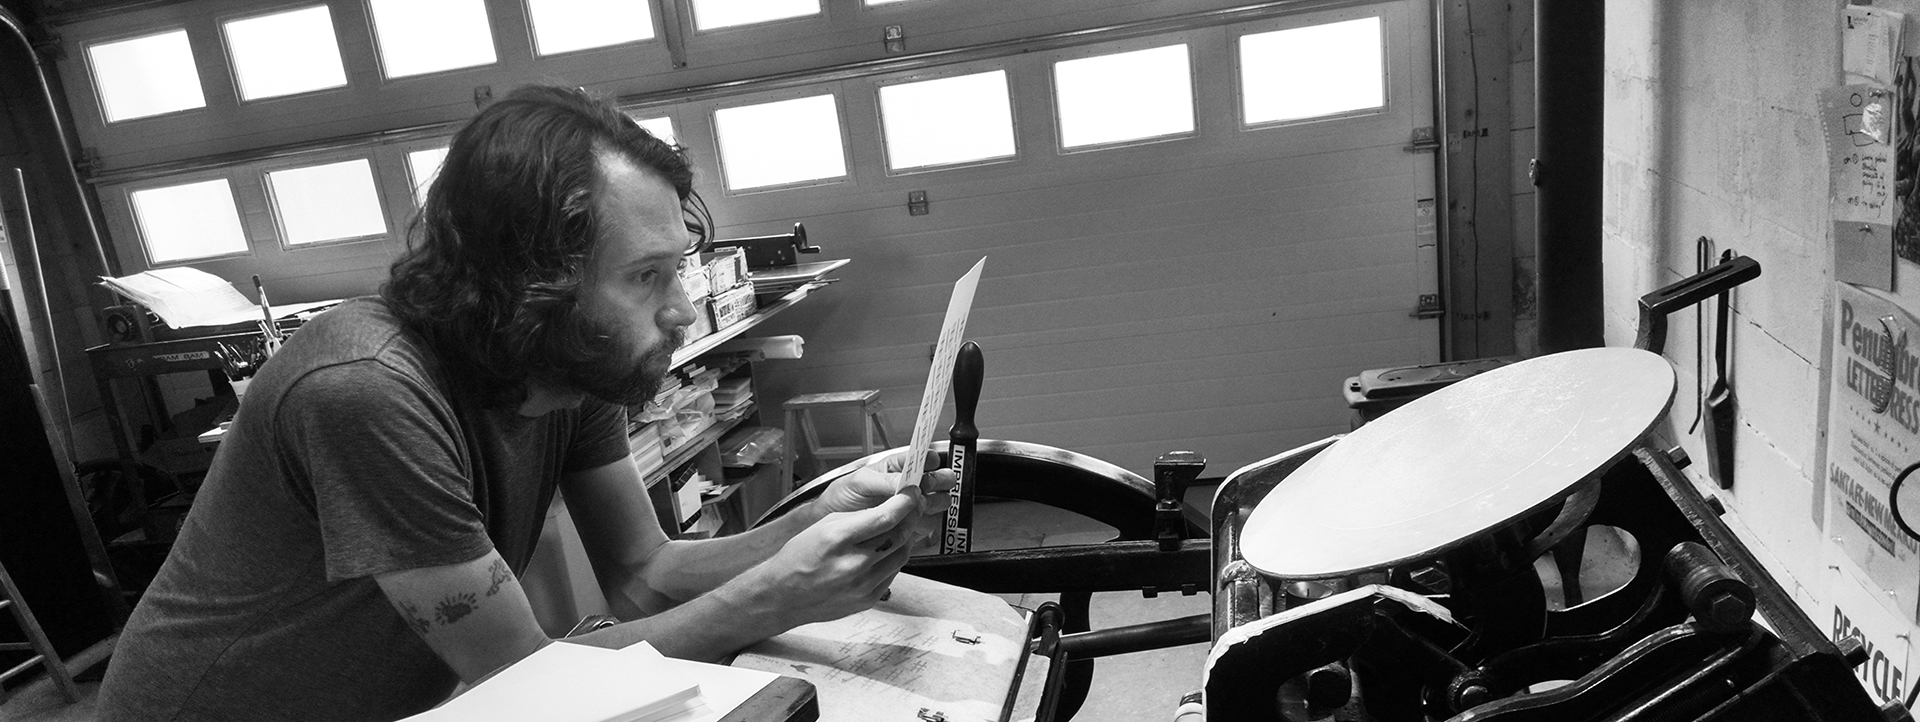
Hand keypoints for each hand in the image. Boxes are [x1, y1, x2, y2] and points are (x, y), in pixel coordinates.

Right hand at [726, 493, 918, 630]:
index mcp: (838, 538)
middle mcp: (853, 563)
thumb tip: (889, 507)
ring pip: (902, 554)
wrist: (784, 595)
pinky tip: (889, 548)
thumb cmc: (799, 557)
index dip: (906, 502)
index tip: (912, 492)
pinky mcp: (868, 599)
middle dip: (911, 515)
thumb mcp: (824, 525)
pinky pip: (894, 572)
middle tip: (913, 505)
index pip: (885, 517)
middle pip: (899, 534)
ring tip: (901, 525)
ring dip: (907, 536)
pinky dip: (896, 557)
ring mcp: (863, 584)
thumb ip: (858, 516)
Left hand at [815, 450, 955, 545]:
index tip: (930, 463)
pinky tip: (918, 520)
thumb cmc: (841, 498)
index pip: (921, 458)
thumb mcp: (858, 482)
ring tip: (922, 504)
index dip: (929, 459)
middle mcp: (907, 486)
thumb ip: (884, 480)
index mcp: (896, 468)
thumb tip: (907, 482)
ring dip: (935, 501)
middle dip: (939, 480)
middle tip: (930, 484)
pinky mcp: (911, 526)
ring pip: (938, 501)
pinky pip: (929, 523)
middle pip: (936, 479)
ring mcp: (911, 506)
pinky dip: (928, 521)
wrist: (831, 524)